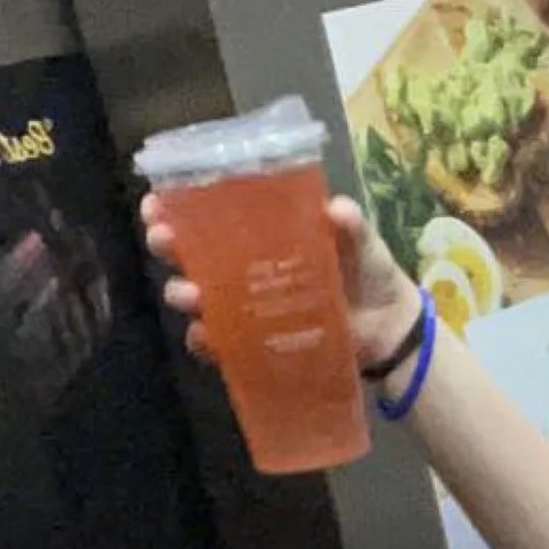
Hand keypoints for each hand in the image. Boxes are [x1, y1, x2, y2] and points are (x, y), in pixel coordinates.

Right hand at [140, 189, 418, 371]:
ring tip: (191, 294)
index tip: (156, 203)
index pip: (205, 213)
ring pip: (198, 298)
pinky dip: (209, 343)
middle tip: (165, 242)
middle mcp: (243, 266)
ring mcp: (249, 307)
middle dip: (168, 246)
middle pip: (188, 253)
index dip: (173, 206)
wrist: (391, 328)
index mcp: (259, 232)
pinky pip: (223, 344)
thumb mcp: (362, 243)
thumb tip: (337, 210)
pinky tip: (205, 337)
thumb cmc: (369, 273)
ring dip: (185, 294)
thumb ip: (351, 226)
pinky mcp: (260, 342)